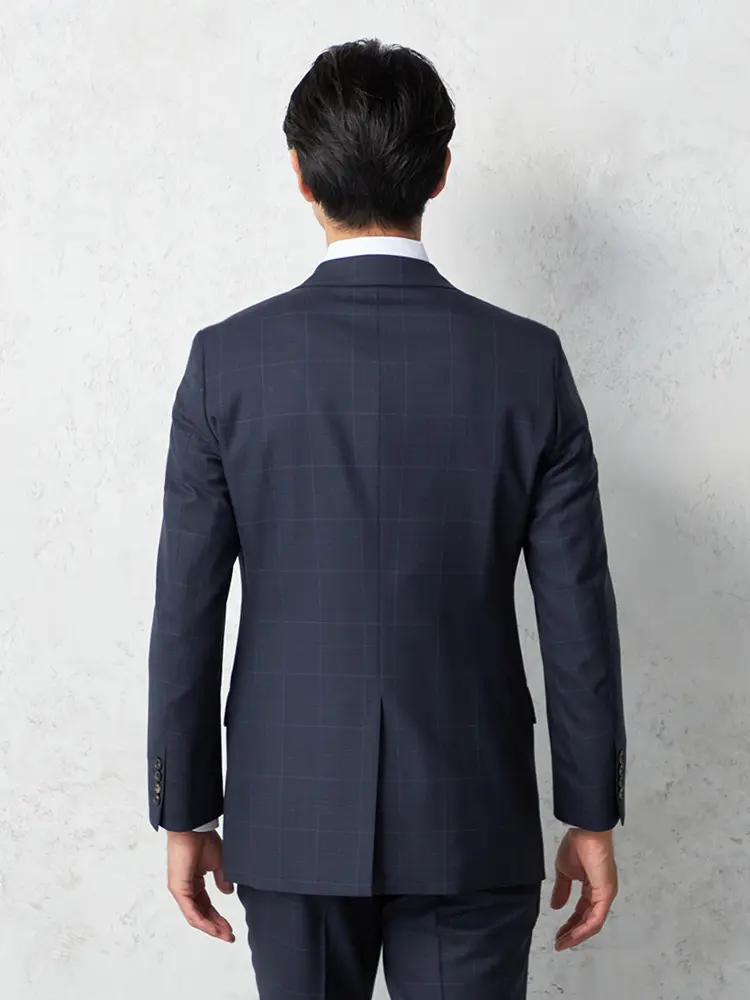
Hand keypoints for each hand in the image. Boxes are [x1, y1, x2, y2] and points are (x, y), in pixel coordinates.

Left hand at [167, 830, 234, 941]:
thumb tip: (227, 893)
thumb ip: (222, 879)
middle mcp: (185, 888)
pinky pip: (191, 911)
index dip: (218, 917)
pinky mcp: (178, 889)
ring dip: (211, 927)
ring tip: (225, 934)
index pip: (206, 905)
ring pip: (195, 916)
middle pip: (201, 914)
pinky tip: (214, 928)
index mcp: (194, 881)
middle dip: (216, 926)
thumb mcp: (218, 862)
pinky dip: (203, 921)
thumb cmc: (202, 839)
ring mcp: (180, 890)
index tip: (230, 927)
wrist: (193, 827)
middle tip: (229, 936)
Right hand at [551, 827, 617, 950]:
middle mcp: (602, 894)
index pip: (582, 911)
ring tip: (562, 942)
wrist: (585, 831)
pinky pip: (596, 918)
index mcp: (592, 887)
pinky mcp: (606, 894)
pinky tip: (572, 934)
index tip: (558, 934)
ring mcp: (606, 895)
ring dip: (577, 935)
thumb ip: (562, 890)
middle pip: (587, 921)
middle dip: (572, 933)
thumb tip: (556, 906)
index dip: (570, 924)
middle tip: (559, 943)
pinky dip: (584, 928)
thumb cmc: (577, 844)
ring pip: (593, 923)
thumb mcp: (564, 871)